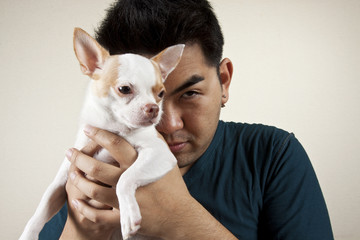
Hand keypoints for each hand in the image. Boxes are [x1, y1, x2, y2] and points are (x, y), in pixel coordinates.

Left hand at [64, 126, 236, 238]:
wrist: (179, 216)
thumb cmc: (173, 187)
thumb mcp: (167, 160)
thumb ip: (155, 143)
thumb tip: (145, 127)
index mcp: (140, 164)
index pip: (115, 143)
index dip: (99, 134)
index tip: (88, 128)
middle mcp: (130, 181)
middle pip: (97, 167)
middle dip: (79, 158)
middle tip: (70, 152)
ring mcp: (125, 201)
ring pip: (93, 190)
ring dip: (78, 181)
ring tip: (71, 173)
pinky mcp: (123, 218)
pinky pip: (97, 215)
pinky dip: (84, 208)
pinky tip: (77, 200)